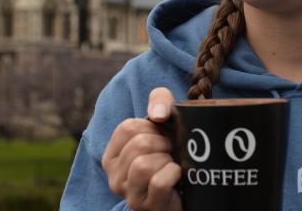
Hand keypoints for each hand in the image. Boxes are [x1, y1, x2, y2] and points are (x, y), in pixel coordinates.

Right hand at [102, 87, 182, 210]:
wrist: (190, 190)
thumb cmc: (172, 155)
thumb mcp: (164, 124)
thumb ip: (159, 101)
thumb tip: (157, 114)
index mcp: (112, 155)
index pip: (127, 127)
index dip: (152, 128)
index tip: (162, 137)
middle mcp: (114, 177)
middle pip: (139, 145)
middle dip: (164, 144)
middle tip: (172, 152)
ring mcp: (129, 194)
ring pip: (144, 165)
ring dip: (167, 160)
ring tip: (172, 165)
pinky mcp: (146, 206)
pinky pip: (159, 183)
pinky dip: (173, 174)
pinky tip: (177, 177)